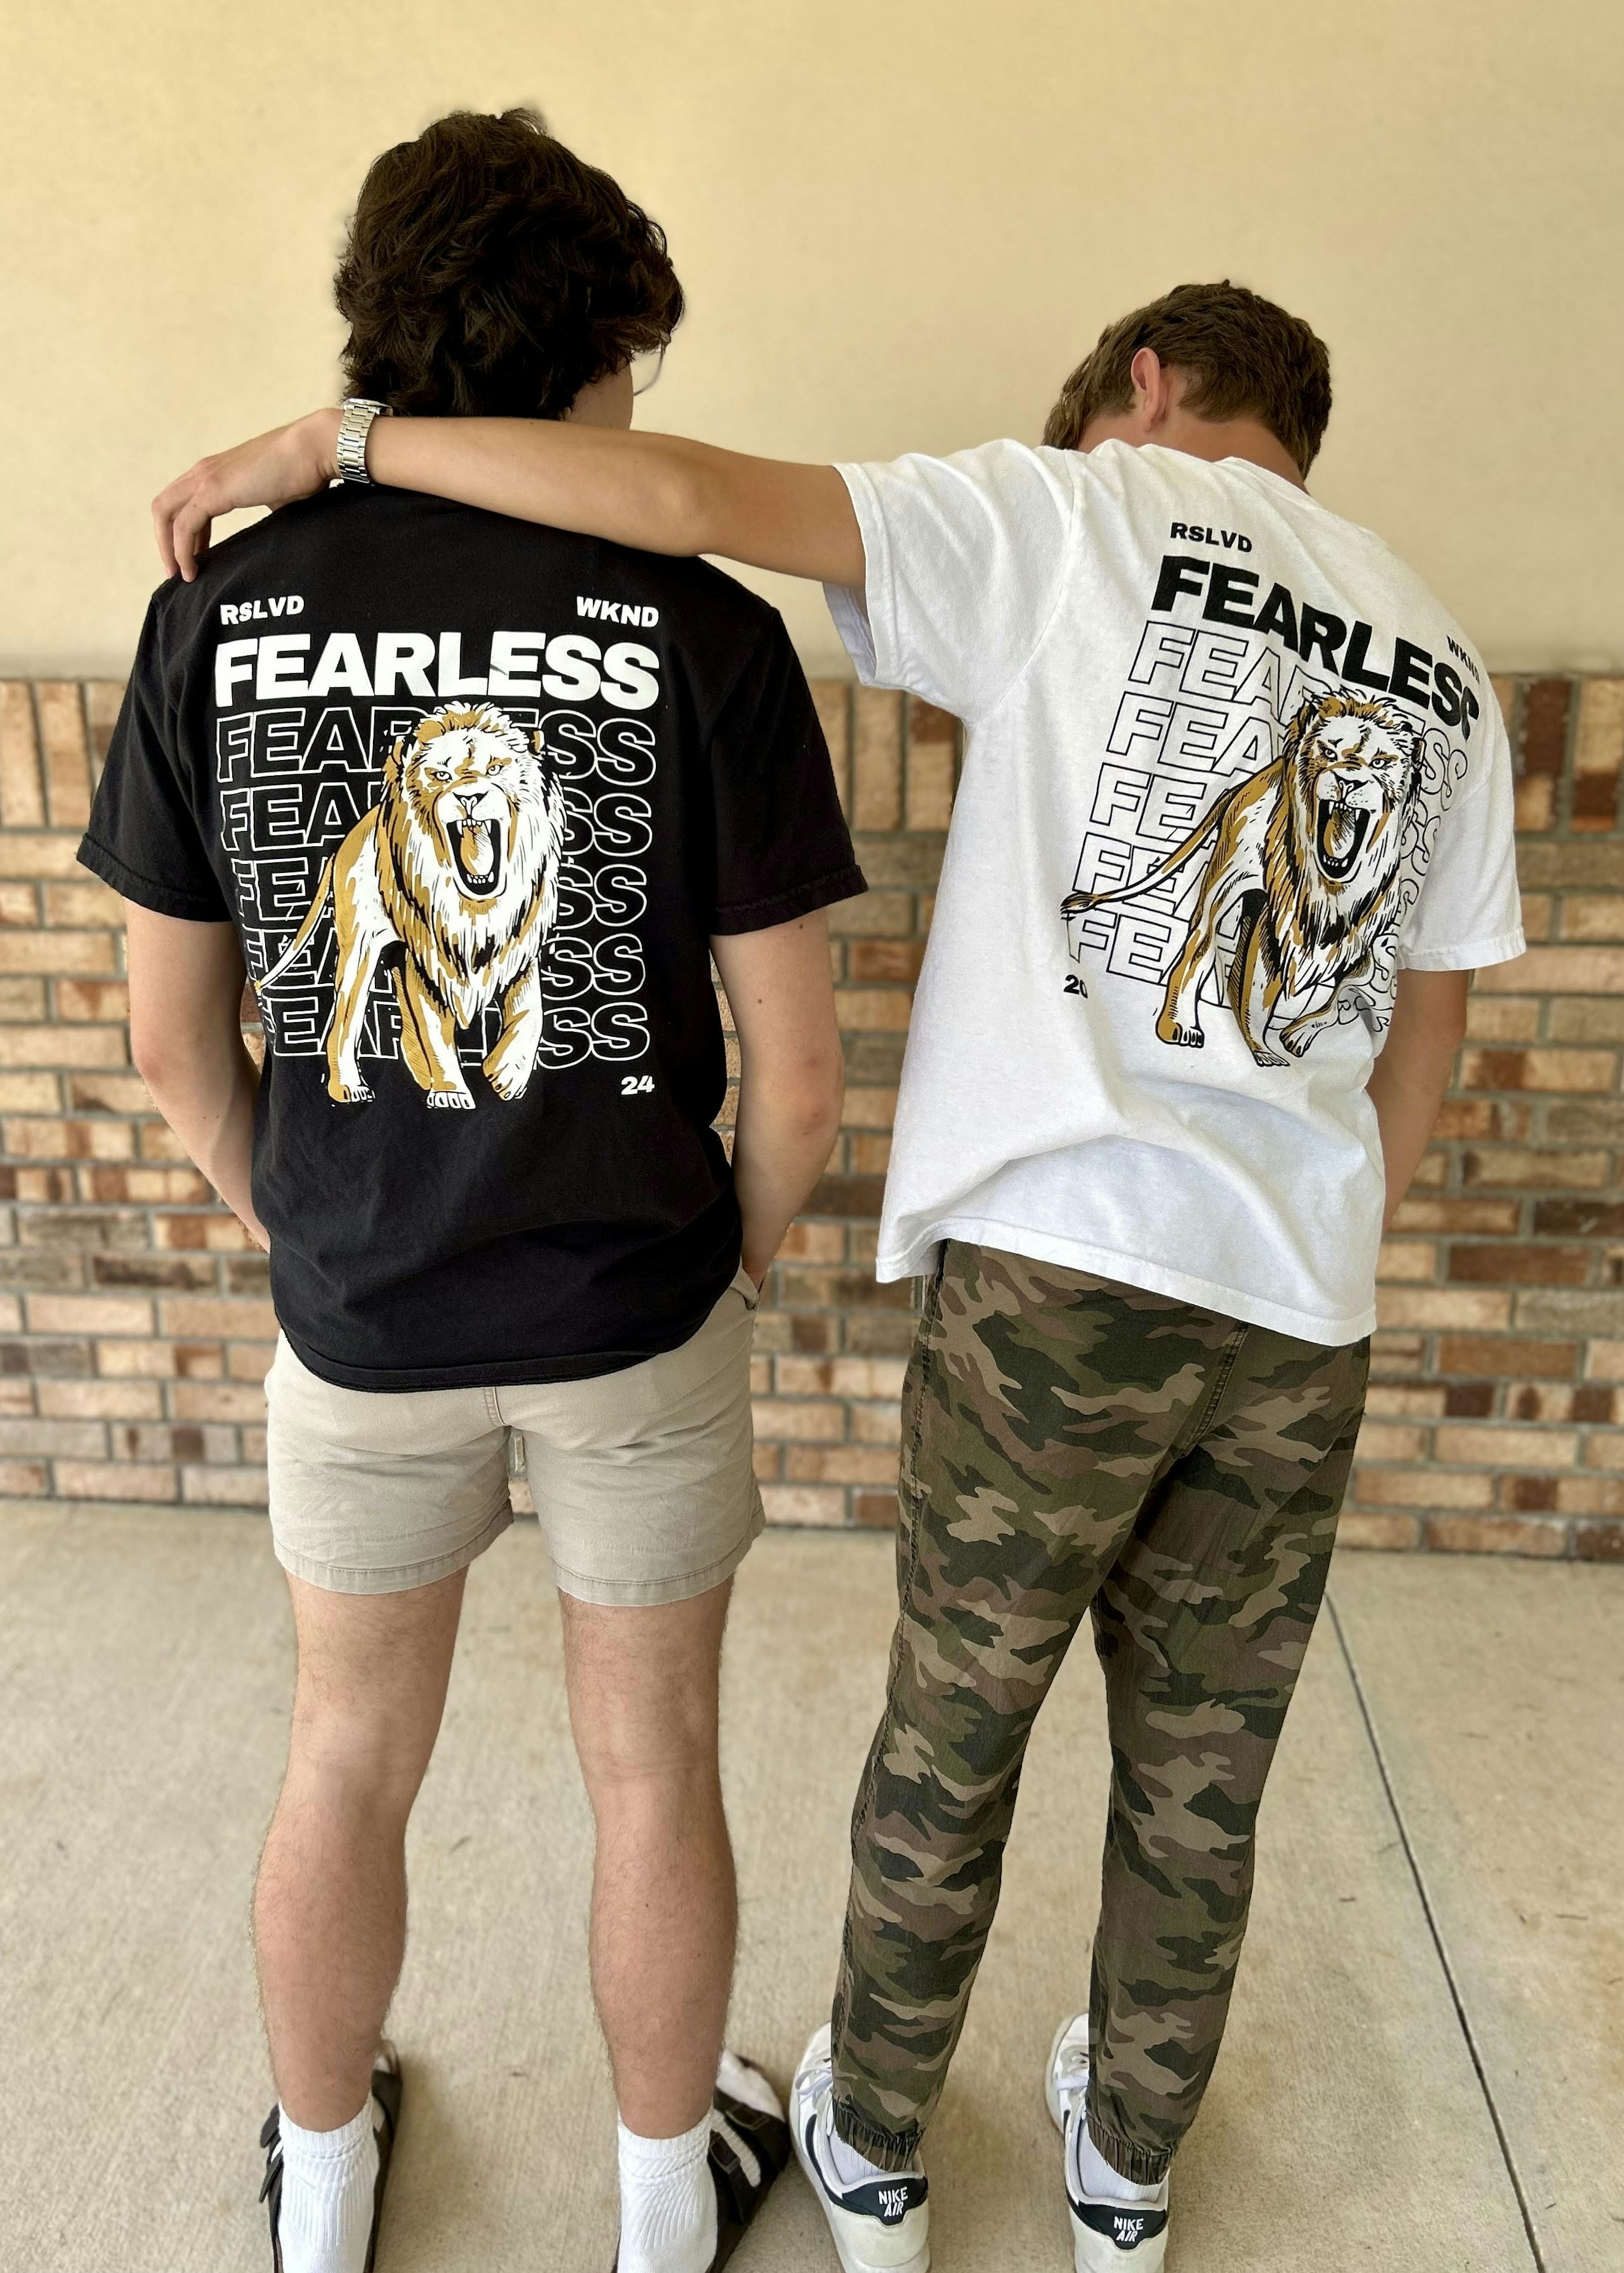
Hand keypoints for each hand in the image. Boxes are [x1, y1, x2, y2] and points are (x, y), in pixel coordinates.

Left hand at [152, 408, 342, 581]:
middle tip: (178, 572)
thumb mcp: (276, 498)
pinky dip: (181, 550)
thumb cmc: (304, 471)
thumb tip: (268, 536)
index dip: (183, 533)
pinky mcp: (212, 490)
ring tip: (181, 575)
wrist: (314, 450)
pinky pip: (183, 525)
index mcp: (217, 473)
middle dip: (166, 541)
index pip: (183, 503)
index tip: (194, 559)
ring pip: (165, 514)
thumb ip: (264, 513)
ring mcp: (205, 479)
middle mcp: (204, 472)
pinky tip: (191, 569)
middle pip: (164, 507)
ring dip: (168, 548)